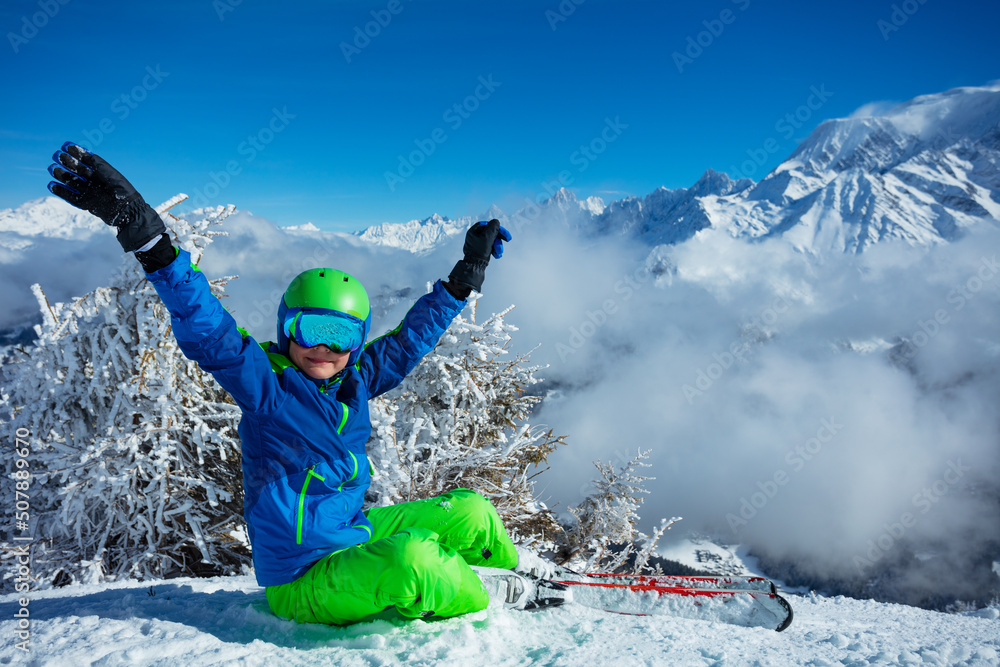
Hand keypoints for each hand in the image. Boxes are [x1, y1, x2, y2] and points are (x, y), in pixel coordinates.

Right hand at [48, 142, 164, 251]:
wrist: (127, 212)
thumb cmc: (123, 192)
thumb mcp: (113, 177)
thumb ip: (101, 167)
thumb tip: (89, 156)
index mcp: (102, 173)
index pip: (87, 161)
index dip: (77, 153)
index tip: (66, 146)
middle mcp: (95, 182)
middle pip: (78, 171)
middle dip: (67, 163)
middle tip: (57, 156)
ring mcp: (90, 192)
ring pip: (73, 183)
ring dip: (62, 176)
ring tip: (52, 169)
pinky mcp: (86, 204)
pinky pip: (71, 198)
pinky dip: (62, 192)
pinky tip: (52, 185)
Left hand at [463, 219, 511, 260]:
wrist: (475, 266)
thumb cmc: (479, 251)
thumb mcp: (487, 237)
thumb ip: (492, 228)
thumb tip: (496, 221)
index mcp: (473, 231)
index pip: (487, 225)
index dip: (496, 227)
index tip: (503, 231)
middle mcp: (475, 236)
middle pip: (490, 233)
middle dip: (499, 238)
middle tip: (508, 239)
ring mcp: (478, 243)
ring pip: (492, 241)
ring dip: (498, 245)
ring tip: (499, 252)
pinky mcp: (481, 250)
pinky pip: (490, 247)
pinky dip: (495, 250)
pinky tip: (497, 255)